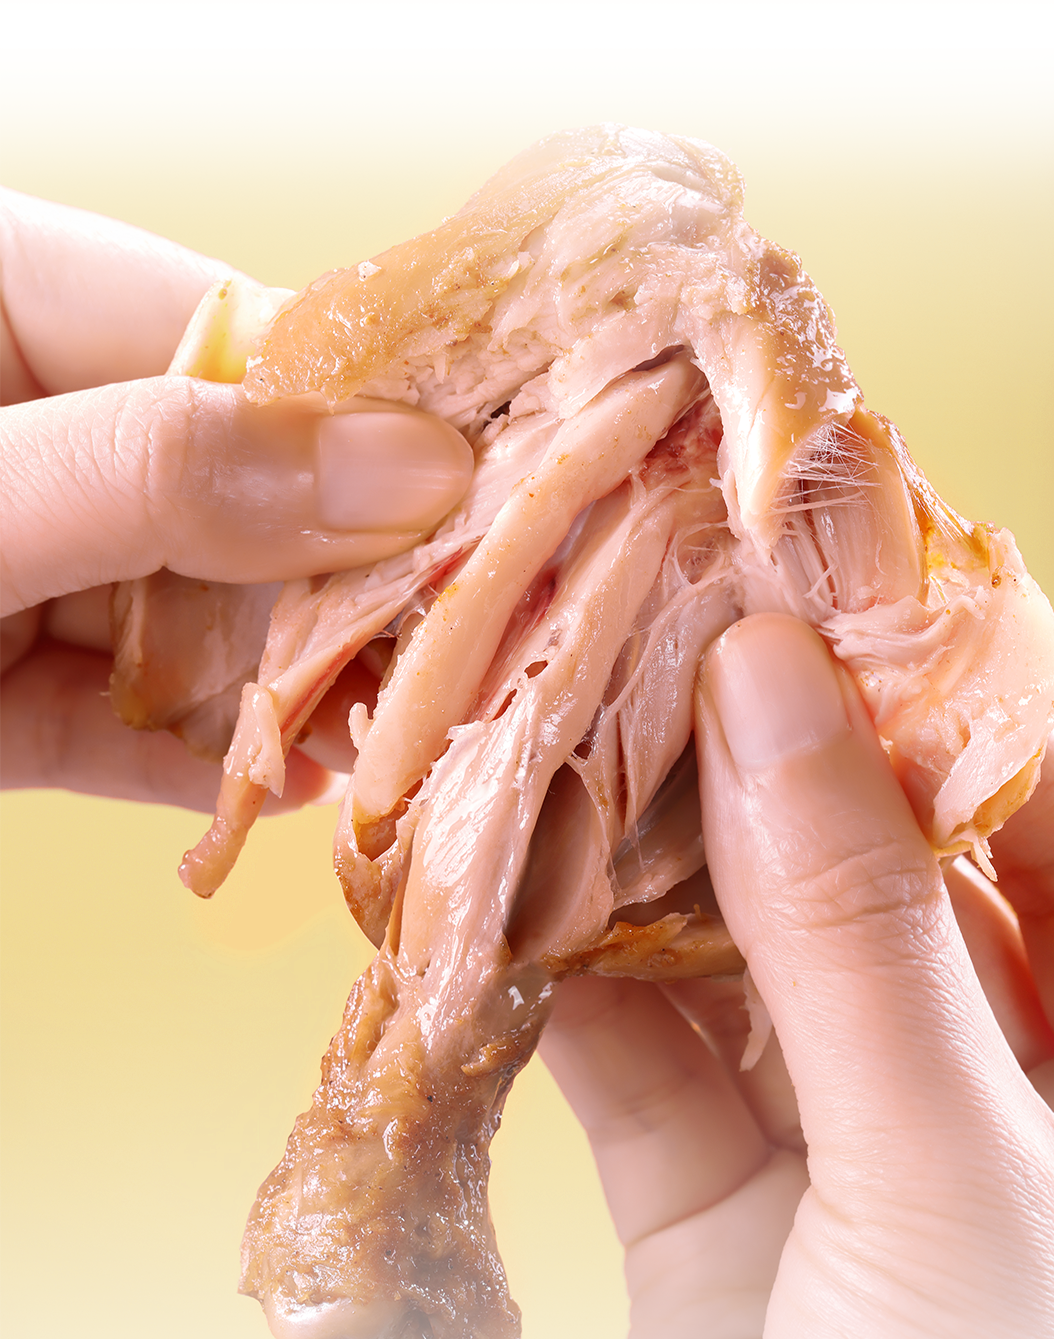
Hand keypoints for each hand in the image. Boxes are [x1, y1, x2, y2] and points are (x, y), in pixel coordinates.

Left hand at [0, 191, 471, 810]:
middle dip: (339, 578)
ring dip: (287, 694)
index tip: (498, 485)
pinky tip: (297, 790)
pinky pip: (111, 730)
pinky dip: (197, 767)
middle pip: (223, 488)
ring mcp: (5, 566)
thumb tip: (406, 468)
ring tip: (401, 740)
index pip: (223, 327)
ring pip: (179, 623)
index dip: (366, 408)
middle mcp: (20, 428)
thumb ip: (166, 475)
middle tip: (475, 639)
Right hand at [541, 614, 1053, 1338]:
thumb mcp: (955, 1186)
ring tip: (554, 732)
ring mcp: (850, 1182)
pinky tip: (505, 905)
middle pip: (891, 885)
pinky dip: (570, 998)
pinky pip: (643, 1085)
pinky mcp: (713, 1254)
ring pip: (749, 974)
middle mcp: (1005, 1114)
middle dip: (774, 763)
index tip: (817, 564)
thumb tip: (771, 687)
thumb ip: (858, 939)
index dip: (948, 696)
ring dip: (648, 868)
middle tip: (649, 614)